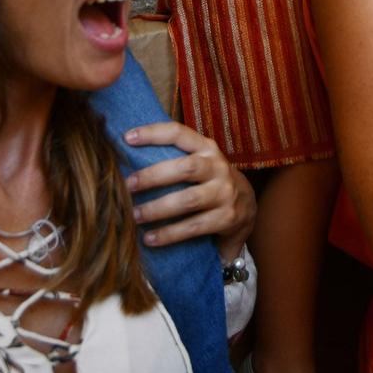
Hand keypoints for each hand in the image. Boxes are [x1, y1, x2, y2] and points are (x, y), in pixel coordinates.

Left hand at [125, 122, 255, 260]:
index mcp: (206, 148)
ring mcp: (224, 193)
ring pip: (188, 200)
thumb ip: (173, 156)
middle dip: (153, 176)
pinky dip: (169, 234)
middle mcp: (218, 167)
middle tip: (127, 185)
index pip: (179, 133)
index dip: (153, 133)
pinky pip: (193, 227)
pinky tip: (150, 238)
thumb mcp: (199, 161)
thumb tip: (126, 154)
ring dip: (158, 209)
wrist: (246, 206)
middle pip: (185, 168)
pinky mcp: (226, 218)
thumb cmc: (209, 180)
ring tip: (135, 216)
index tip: (127, 138)